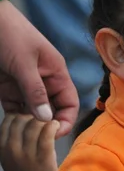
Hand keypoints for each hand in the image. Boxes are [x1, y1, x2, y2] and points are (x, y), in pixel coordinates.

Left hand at [0, 1, 78, 136]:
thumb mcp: (24, 63)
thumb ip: (35, 91)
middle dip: (44, 125)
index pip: (69, 103)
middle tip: (33, 137)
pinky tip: (10, 127)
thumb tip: (46, 119)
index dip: (65, 120)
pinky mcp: (8, 88)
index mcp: (56, 73)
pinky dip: (14, 119)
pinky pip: (15, 109)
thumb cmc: (9, 33)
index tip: (53, 134)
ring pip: (32, 113)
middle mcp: (43, 82)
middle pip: (51, 111)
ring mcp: (25, 85)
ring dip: (27, 124)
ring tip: (20, 133)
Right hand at [0, 114, 59, 170]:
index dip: (22, 114)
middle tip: (42, 119)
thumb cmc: (23, 170)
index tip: (31, 117)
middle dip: (33, 115)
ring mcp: (27, 154)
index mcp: (2, 146)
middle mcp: (11, 149)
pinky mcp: (43, 157)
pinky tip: (56, 126)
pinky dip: (53, 125)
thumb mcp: (9, 153)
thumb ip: (11, 136)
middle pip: (22, 119)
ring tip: (50, 123)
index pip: (9, 119)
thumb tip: (21, 114)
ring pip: (35, 124)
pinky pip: (47, 133)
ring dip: (45, 120)